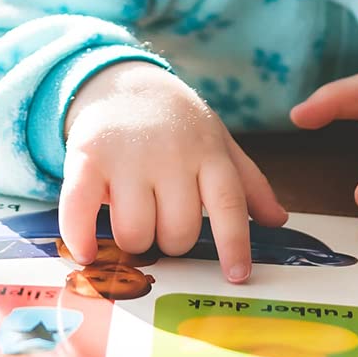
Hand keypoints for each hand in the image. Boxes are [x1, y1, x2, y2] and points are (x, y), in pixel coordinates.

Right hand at [61, 62, 286, 282]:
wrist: (121, 81)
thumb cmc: (175, 122)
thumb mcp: (217, 141)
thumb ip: (247, 183)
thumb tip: (277, 221)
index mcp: (207, 153)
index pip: (227, 204)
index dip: (234, 243)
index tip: (237, 275)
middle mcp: (170, 155)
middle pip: (177, 232)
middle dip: (171, 241)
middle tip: (163, 222)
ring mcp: (127, 156)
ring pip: (135, 232)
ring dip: (134, 240)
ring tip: (133, 219)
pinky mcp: (87, 157)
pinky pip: (80, 208)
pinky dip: (81, 237)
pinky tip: (86, 252)